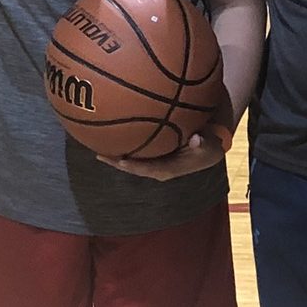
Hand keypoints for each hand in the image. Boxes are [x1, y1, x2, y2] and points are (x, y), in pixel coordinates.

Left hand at [98, 124, 230, 181]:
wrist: (207, 149)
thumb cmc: (207, 146)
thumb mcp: (209, 145)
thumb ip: (203, 142)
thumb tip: (196, 138)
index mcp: (169, 169)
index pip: (149, 169)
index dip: (135, 166)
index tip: (121, 161)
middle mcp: (157, 168)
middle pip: (133, 167)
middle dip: (116, 162)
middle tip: (99, 154)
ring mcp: (153, 162)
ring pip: (131, 161)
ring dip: (114, 156)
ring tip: (97, 147)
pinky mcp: (152, 156)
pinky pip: (134, 153)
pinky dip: (122, 146)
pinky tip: (109, 137)